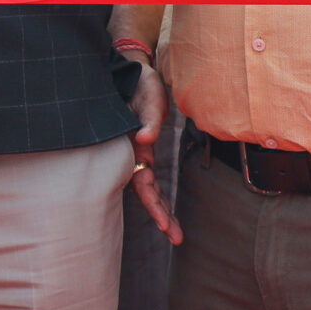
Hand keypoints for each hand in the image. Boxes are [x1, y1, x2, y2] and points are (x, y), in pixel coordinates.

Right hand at [123, 60, 181, 243]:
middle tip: (176, 238)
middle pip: (146, 192)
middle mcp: (135, 154)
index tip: (164, 226)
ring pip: (148, 187)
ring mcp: (138, 152)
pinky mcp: (144, 147)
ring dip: (160, 209)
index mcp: (133, 147)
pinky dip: (157, 193)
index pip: (143, 184)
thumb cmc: (141, 83)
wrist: (134, 71)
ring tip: (174, 233)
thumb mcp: (148, 98)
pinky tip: (163, 205)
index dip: (154, 205)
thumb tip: (146, 139)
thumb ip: (147, 120)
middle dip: (161, 216)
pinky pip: (150, 176)